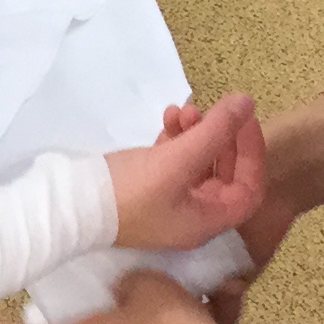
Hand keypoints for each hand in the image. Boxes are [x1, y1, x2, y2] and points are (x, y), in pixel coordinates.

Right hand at [107, 93, 264, 253]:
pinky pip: (173, 161)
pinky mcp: (147, 188)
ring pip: (197, 163)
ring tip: (183, 109)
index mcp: (206, 220)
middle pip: (224, 173)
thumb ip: (215, 131)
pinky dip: (175, 138)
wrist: (70, 205)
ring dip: (197, 133)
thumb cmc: (130, 192)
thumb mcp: (177, 160)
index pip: (249, 189)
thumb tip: (245, 102)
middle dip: (220, 137)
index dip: (252, 153)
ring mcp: (169, 202)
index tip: (243, 119)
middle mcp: (192, 215)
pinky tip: (167, 116)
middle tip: (213, 108)